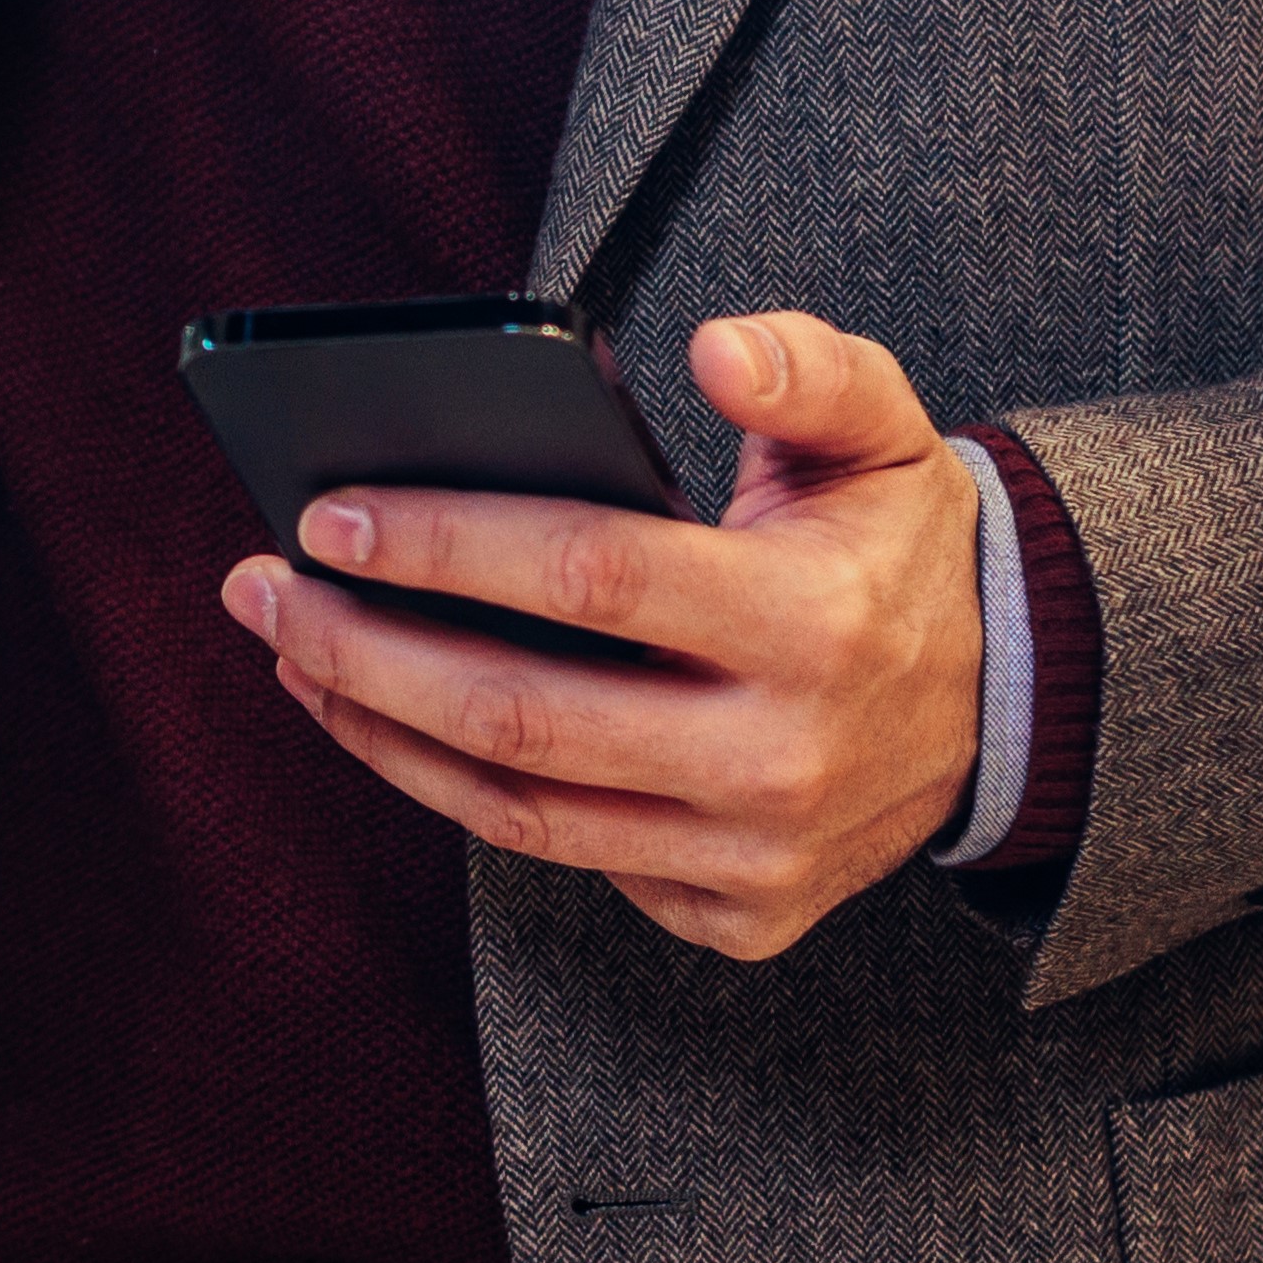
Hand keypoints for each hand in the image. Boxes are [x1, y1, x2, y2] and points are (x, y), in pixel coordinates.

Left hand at [215, 312, 991, 961]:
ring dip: (378, 731)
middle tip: (258, 590)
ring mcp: (760, 855)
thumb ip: (808, 367)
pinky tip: (387, 723)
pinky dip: (458, 794)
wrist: (1005, 703)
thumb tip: (712, 346)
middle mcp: (785, 757)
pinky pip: (567, 860)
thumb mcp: (889, 426)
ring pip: (519, 811)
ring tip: (290, 655)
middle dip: (361, 648)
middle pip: (522, 714)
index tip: (324, 513)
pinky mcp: (740, 916)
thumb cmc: (897, 543)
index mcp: (816, 621)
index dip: (443, 544)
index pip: (590, 574)